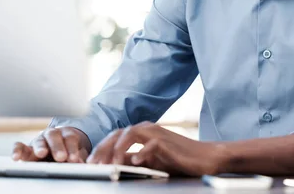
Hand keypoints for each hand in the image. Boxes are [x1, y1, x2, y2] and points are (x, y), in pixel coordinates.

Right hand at [12, 127, 91, 162]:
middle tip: (61, 157)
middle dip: (57, 146)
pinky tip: (16, 157)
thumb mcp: (75, 153)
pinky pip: (19, 147)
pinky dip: (17, 150)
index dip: (72, 148)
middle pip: (54, 136)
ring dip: (40, 147)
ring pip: (38, 141)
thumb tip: (82, 164)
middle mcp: (51, 135)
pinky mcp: (26, 149)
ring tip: (42, 153)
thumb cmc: (68, 151)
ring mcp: (38, 141)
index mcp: (66, 134)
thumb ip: (78, 157)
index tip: (74, 158)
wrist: (57, 148)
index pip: (70, 138)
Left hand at [86, 121, 227, 175]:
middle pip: (118, 134)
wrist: (204, 157)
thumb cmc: (178, 159)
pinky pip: (151, 145)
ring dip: (117, 150)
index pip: (115, 137)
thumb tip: (114, 166)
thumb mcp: (152, 161)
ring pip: (130, 134)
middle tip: (92, 165)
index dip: (100, 149)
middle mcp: (147, 128)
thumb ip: (135, 159)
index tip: (89, 164)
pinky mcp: (167, 142)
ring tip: (109, 164)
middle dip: (103, 149)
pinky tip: (134, 162)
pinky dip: (141, 152)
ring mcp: (157, 133)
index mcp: (142, 132)